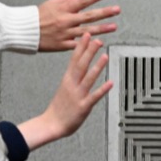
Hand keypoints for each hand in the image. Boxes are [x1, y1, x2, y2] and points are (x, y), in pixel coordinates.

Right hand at [18, 33, 112, 149]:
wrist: (51, 125)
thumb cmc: (59, 108)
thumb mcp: (64, 87)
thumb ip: (72, 76)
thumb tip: (78, 66)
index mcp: (67, 80)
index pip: (74, 59)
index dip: (81, 47)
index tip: (86, 36)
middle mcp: (72, 85)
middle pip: (81, 65)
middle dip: (89, 51)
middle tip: (97, 40)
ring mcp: (78, 95)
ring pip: (88, 78)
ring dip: (97, 66)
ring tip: (105, 56)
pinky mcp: (83, 106)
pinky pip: (94, 96)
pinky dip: (102, 89)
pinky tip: (110, 83)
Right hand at [38, 0, 119, 50]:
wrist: (25, 30)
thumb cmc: (38, 16)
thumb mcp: (51, 3)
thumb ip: (67, 0)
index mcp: (64, 8)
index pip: (84, 0)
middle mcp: (66, 20)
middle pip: (89, 16)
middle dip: (105, 12)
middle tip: (117, 10)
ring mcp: (66, 33)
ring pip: (87, 31)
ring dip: (102, 29)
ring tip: (114, 26)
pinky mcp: (63, 44)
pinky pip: (78, 45)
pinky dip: (88, 44)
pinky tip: (99, 43)